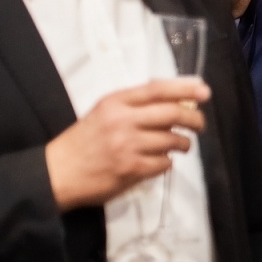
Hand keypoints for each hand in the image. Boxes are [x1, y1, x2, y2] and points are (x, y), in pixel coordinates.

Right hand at [45, 79, 210, 211]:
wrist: (57, 173)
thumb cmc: (83, 142)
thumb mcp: (103, 114)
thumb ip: (133, 106)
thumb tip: (174, 99)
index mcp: (115, 102)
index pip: (157, 89)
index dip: (185, 88)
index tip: (204, 92)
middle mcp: (122, 120)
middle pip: (172, 113)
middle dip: (194, 119)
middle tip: (199, 124)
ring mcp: (128, 145)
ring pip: (173, 140)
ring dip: (183, 143)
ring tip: (180, 145)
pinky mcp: (132, 168)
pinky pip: (165, 163)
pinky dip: (167, 162)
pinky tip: (159, 161)